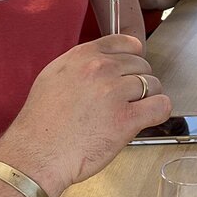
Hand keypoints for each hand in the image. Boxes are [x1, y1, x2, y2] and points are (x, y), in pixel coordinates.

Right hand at [0, 35, 170, 195]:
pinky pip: (160, 106)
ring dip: (149, 98)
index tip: (131, 70)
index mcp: (83, 56)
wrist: (36, 154)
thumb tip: (104, 64)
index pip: (126, 42)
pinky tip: (148, 118)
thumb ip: (81, 65)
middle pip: (142, 65)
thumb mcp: (53, 77)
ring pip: (153, 85)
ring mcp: (114, 93)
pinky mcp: (126, 119)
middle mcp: (100, 69)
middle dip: (139, 82)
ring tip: (133, 112)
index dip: (133, 58)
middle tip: (127, 100)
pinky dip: (159, 112)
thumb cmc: (41, 124)